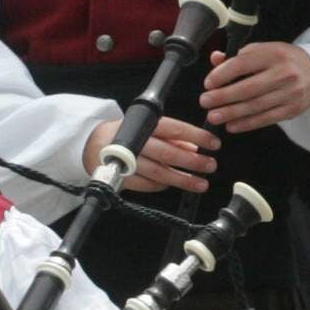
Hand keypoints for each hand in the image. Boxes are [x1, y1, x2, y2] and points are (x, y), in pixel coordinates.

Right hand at [85, 114, 222, 194]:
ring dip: (182, 179)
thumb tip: (194, 147)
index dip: (197, 136)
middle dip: (192, 162)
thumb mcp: (150, 128)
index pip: (175, 129)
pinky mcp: (123, 177)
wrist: (95, 145)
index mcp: (145, 125)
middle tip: (210, 166)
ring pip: (159, 173)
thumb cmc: (128, 134)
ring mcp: (129, 161)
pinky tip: (174, 184)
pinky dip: (163, 185)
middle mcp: (137, 142)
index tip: (214, 144)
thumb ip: (173, 138)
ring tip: (201, 184)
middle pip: (168, 153)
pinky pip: (148, 184)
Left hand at [203, 42, 309, 131]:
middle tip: (205, 102)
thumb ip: (239, 56)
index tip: (208, 84)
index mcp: (273, 53)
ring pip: (256, 106)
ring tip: (214, 117)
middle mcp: (284, 72)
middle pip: (249, 88)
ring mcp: (290, 92)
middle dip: (223, 97)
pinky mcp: (293, 109)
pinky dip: (247, 124)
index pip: (243, 64)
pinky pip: (266, 118)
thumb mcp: (263, 51)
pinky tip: (232, 125)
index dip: (223, 75)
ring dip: (232, 113)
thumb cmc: (283, 60)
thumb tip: (215, 59)